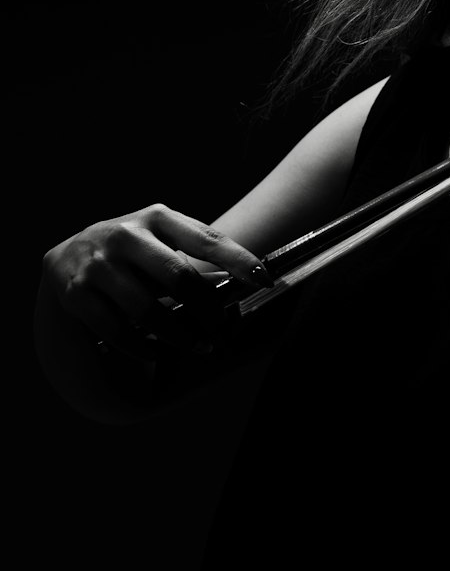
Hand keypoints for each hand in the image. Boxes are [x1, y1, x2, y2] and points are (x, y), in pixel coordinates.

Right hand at [41, 203, 270, 359]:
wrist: (66, 256)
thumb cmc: (131, 252)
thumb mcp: (161, 243)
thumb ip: (195, 260)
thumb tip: (237, 286)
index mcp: (156, 217)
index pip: (206, 238)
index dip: (238, 260)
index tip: (264, 279)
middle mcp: (126, 235)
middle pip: (179, 277)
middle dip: (207, 311)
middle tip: (223, 332)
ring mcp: (98, 264)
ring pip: (147, 310)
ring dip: (179, 336)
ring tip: (199, 348)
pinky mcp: (76, 293)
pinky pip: (116, 330)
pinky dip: (141, 347)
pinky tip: (155, 353)